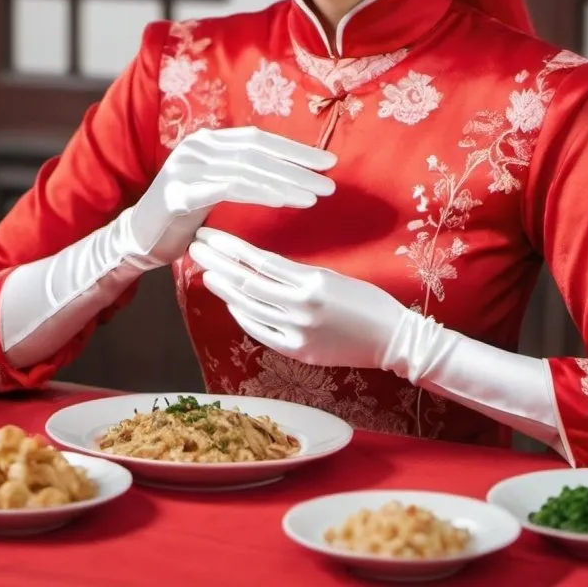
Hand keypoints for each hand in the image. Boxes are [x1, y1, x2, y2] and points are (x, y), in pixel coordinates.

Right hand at [127, 128, 336, 268]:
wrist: (137, 240)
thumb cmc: (183, 217)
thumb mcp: (214, 186)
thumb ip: (241, 173)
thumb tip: (286, 170)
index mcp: (207, 141)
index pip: (259, 140)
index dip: (294, 149)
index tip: (327, 162)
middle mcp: (196, 147)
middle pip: (257, 152)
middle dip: (297, 166)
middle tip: (329, 180)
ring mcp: (185, 168)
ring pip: (247, 169)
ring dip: (286, 181)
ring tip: (315, 194)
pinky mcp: (178, 193)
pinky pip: (228, 188)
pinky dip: (260, 191)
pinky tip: (285, 200)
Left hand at [188, 227, 409, 369]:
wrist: (391, 338)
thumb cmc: (366, 301)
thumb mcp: (331, 276)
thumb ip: (294, 274)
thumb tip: (256, 264)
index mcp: (312, 282)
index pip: (259, 260)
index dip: (230, 247)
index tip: (210, 234)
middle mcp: (301, 308)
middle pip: (246, 283)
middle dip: (217, 264)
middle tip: (195, 247)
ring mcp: (298, 333)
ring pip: (249, 307)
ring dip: (224, 289)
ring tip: (206, 272)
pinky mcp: (298, 353)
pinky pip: (260, 332)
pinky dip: (242, 316)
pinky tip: (230, 302)